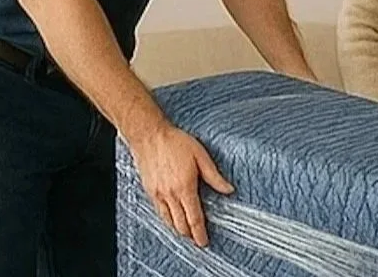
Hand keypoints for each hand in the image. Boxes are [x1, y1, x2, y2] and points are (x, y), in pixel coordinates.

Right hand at [130, 122, 234, 246]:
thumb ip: (214, 176)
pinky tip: (172, 219)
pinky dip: (167, 220)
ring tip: (187, 233)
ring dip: (178, 229)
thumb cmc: (175, 142)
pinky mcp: (149, 191)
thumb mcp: (201, 155)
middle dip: (190, 235)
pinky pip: (159, 212)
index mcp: (184, 187)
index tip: (204, 241)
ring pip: (168, 221)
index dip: (200, 233)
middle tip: (198, 240)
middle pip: (180, 224)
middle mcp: (170, 195)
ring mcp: (157, 194)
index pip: (194, 218)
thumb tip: (228, 189)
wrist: (150, 136)